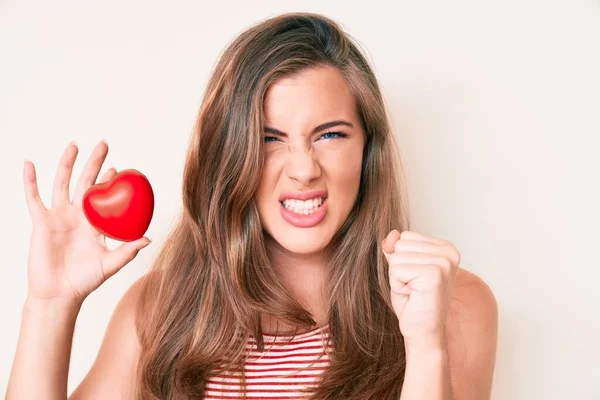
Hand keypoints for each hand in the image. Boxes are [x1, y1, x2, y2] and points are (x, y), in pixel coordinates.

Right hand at [22, 140, 151, 303]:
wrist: (59, 294)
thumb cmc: (85, 281)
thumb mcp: (111, 264)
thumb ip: (128, 251)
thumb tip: (148, 239)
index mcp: (94, 224)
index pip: (104, 197)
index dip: (110, 181)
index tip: (119, 168)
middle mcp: (77, 216)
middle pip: (86, 182)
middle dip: (94, 162)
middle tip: (104, 144)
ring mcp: (58, 217)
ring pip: (62, 183)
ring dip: (67, 163)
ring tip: (74, 145)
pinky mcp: (41, 222)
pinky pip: (33, 197)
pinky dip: (30, 180)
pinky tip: (29, 164)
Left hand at [382, 230, 459, 350]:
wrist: (423, 332)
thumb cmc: (413, 301)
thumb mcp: (401, 267)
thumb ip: (396, 248)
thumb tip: (392, 234)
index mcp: (446, 247)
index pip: (405, 236)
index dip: (402, 259)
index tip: (416, 278)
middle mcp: (449, 252)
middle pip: (400, 244)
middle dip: (399, 268)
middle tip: (414, 287)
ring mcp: (443, 263)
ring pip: (396, 257)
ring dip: (398, 278)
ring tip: (414, 291)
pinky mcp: (434, 275)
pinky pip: (396, 270)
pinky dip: (398, 286)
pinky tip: (413, 296)